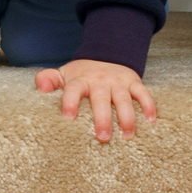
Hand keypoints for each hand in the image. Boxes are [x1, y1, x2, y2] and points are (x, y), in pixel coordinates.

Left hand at [35, 58, 155, 141]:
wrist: (106, 55)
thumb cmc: (82, 75)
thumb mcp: (63, 74)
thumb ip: (48, 79)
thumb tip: (40, 88)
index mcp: (81, 80)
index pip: (73, 89)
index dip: (70, 102)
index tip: (68, 118)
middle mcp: (100, 80)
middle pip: (100, 99)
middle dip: (102, 118)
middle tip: (102, 137)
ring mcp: (118, 81)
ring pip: (123, 99)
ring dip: (126, 117)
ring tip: (127, 135)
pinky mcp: (133, 82)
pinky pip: (143, 92)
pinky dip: (148, 105)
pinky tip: (151, 120)